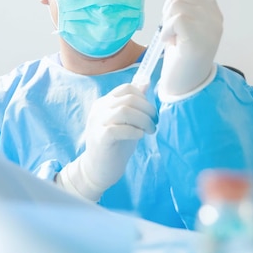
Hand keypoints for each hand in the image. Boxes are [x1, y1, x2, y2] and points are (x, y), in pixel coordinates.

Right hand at [56, 83, 156, 200]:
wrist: (97, 170)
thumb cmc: (114, 145)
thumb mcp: (126, 121)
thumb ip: (133, 104)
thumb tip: (145, 83)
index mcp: (105, 103)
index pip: (127, 88)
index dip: (144, 98)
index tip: (150, 112)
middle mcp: (99, 109)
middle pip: (128, 98)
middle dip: (148, 109)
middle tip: (154, 123)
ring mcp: (98, 123)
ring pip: (124, 111)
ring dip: (144, 120)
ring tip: (150, 130)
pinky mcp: (100, 138)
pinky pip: (118, 129)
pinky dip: (134, 131)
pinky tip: (138, 137)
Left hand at [158, 0, 222, 97]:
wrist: (186, 84)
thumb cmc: (181, 54)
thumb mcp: (185, 25)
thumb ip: (185, 5)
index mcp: (212, 10)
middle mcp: (214, 15)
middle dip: (167, 8)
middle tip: (172, 30)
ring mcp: (209, 26)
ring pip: (176, 4)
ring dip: (166, 21)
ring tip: (173, 38)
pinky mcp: (199, 37)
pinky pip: (175, 19)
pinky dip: (167, 30)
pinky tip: (171, 43)